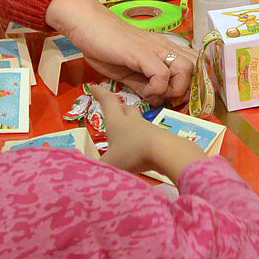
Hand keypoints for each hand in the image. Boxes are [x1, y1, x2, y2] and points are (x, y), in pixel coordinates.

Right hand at [46, 0, 196, 103]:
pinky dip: (156, 89)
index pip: (195, 64)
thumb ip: (145, 83)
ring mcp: (154, 49)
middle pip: (196, 67)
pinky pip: (162, 74)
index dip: (192, 84)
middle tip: (166, 99)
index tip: (178, 99)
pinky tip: (143, 90)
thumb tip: (158, 99)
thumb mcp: (130, 71)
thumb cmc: (106, 46)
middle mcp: (165, 47)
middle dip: (186, 89)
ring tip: (154, 94)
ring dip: (174, 89)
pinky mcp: (141, 53)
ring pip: (186, 69)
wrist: (87, 25)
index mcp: (164, 50)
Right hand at [92, 84, 206, 179]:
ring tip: (126, 136)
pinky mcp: (161, 139)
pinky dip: (142, 141)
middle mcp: (133, 122)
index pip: (107, 101)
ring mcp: (149, 129)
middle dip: (119, 108)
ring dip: (132, 126)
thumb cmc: (133, 153)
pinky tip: (140, 152)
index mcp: (117, 122)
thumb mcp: (110, 163)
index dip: (99, 93)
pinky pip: (149, 137)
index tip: (93, 87)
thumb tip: (90, 172)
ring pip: (139, 123)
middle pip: (126, 109)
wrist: (167, 152)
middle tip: (114, 110)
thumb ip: (99, 168)